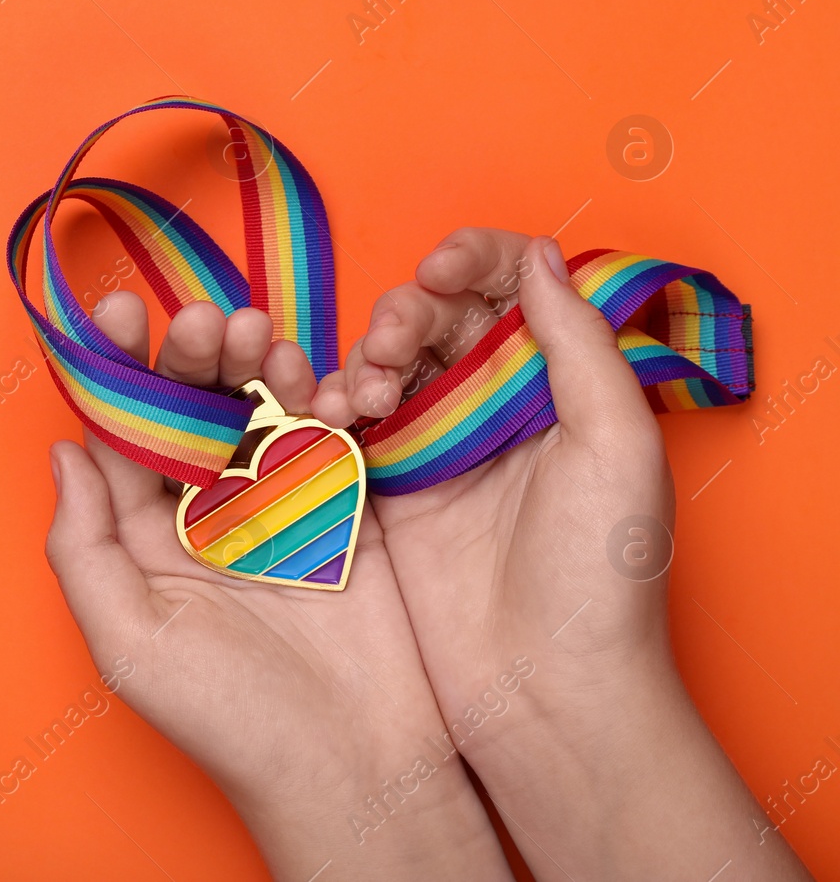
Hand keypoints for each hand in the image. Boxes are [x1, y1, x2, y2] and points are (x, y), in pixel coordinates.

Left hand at [45, 293, 510, 878]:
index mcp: (148, 537)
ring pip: (256, 409)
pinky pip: (324, 433)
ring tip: (253, 333)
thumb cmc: (232, 719)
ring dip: (252, 363)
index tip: (118, 314)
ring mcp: (278, 504)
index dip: (119, 373)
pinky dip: (317, 395)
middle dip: (190, 357)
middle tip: (202, 321)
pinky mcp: (343, 504)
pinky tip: (307, 372)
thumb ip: (83, 548)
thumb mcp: (131, 642)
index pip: (125, 436)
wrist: (358, 766)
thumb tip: (61, 453)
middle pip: (190, 410)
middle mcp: (208, 512)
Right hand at [314, 230, 810, 879]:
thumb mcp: (616, 447)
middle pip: (438, 317)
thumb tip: (541, 256)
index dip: (473, 260)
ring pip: (386, 364)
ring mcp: (436, 449)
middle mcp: (494, 409)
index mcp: (557, 387)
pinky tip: (337, 415)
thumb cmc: (600, 578)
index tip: (441, 267)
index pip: (512, 290)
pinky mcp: (387, 491)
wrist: (545, 693)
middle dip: (408, 310)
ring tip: (367, 392)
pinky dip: (334, 405)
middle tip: (397, 341)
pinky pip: (349, 424)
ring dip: (367, 356)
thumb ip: (580, 344)